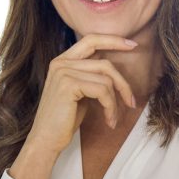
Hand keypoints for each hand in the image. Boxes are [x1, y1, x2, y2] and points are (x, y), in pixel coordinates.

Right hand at [26, 33, 137, 152]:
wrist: (46, 139)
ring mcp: (64, 72)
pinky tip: (108, 120)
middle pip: (105, 63)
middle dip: (123, 83)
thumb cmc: (64, 119)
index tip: (133, 45)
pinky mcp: (69, 85)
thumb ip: (90, 75)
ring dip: (115, 102)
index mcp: (62, 60)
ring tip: (112, 118)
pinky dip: (110, 107)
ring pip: (106, 79)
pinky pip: (103, 91)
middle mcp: (61, 62)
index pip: (91, 40)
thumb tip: (113, 69)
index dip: (113, 40)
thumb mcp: (79, 92)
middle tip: (131, 102)